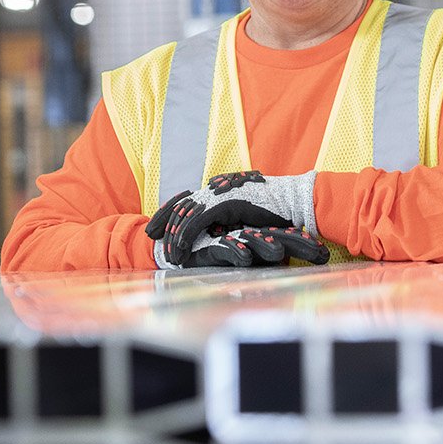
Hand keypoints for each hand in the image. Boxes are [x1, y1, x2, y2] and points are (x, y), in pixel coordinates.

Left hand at [144, 170, 315, 267]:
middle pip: (180, 204)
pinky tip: (180, 249)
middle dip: (164, 221)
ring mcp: (219, 195)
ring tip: (169, 254)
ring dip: (175, 236)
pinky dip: (187, 235)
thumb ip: (226, 218)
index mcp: (217, 189)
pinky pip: (199, 221)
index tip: (156, 227)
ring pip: (187, 215)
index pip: (186, 200)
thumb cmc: (273, 209)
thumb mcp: (244, 213)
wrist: (291, 200)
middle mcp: (214, 189)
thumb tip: (214, 230)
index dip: (169, 213)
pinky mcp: (225, 204)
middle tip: (150, 236)